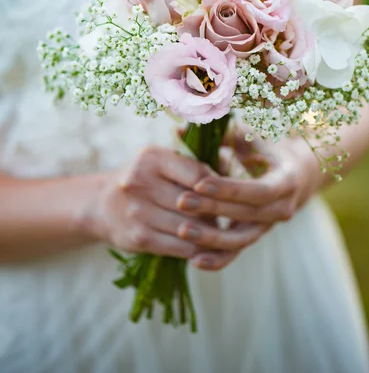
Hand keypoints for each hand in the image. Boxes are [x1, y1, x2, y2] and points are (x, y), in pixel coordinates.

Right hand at [79, 146, 262, 259]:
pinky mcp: (138, 238)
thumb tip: (230, 173)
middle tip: (230, 215)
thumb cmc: (144, 179)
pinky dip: (196, 248)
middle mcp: (140, 182)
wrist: (101, 205)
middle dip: (216, 211)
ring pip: (191, 227)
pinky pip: (180, 247)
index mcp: (151, 158)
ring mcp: (137, 211)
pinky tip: (204, 245)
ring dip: (209, 232)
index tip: (225, 191)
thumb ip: (192, 164)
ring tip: (219, 229)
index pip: (198, 174)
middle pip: (195, 202)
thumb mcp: (160, 161)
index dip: (216, 185)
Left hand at [177, 129, 322, 270]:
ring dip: (211, 237)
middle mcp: (282, 208)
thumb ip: (221, 133)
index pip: (258, 190)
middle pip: (246, 214)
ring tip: (182, 231)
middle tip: (181, 202)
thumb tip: (183, 130)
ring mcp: (268, 227)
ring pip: (241, 239)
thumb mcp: (250, 136)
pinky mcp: (254, 237)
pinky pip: (236, 253)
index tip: (199, 182)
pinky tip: (194, 261)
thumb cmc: (263, 147)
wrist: (291, 174)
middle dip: (212, 208)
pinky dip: (217, 259)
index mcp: (286, 181)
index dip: (229, 188)